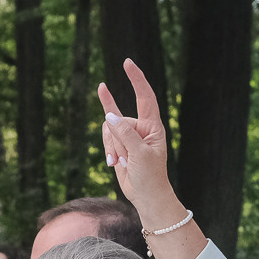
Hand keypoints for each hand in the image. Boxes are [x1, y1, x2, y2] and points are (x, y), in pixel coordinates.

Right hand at [97, 60, 179, 223]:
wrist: (146, 196)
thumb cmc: (150, 176)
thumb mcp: (140, 154)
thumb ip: (125, 133)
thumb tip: (109, 115)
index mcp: (153, 126)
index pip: (145, 96)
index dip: (136, 79)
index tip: (127, 62)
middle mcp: (141, 127)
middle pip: (118, 119)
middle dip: (117, 140)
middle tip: (127, 158)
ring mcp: (128, 136)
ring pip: (109, 129)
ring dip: (112, 147)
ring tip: (122, 163)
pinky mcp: (119, 145)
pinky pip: (106, 138)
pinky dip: (108, 151)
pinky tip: (114, 164)